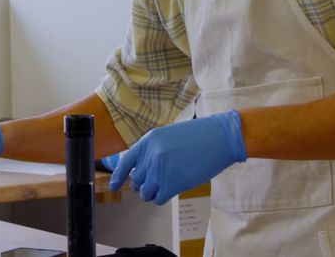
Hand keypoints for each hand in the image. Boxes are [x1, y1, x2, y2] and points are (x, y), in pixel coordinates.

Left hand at [109, 110, 246, 204]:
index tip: (114, 186)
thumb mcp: (168, 136)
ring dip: (153, 192)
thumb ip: (153, 151)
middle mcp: (150, 156)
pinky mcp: (172, 184)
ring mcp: (160, 171)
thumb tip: (142, 171)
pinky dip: (163, 197)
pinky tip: (172, 189)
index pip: (125, 162)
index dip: (118, 176)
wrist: (220, 138)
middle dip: (144, 184)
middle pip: (136, 180)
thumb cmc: (199, 136)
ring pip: (145, 192)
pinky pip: (158, 198)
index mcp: (148, 141)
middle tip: (157, 182)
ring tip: (166, 185)